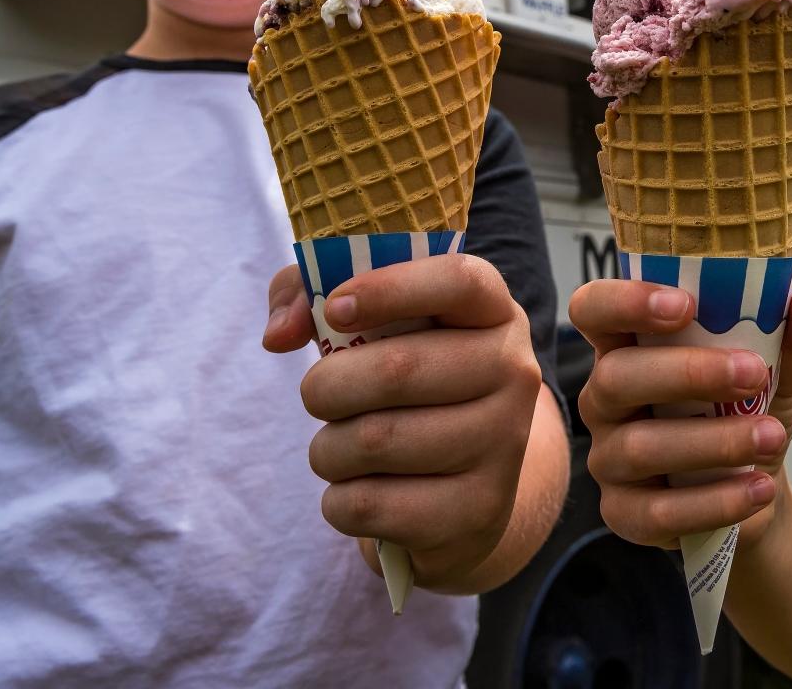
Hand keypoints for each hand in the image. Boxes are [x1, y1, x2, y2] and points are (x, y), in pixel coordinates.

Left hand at [264, 257, 543, 586]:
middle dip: (326, 386)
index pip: (459, 280)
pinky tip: (362, 492)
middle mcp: (514, 373)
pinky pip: (370, 505)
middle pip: (397, 369)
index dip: (389, 289)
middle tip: (317, 396)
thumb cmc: (408, 387)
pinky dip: (340, 502)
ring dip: (327, 449)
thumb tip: (277, 336)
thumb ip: (309, 298)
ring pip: (374, 441)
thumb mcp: (371, 326)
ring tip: (339, 448)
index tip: (334, 309)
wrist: (465, 488)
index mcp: (494, 312)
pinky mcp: (477, 511)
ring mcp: (503, 446)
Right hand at [570, 277, 791, 550]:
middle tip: (753, 374)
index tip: (685, 304)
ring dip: (712, 441)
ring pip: (639, 447)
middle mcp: (606, 399)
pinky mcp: (624, 514)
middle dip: (687, 373)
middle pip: (616, 377)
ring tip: (772, 438)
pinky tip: (758, 489)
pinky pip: (656, 511)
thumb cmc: (745, 409)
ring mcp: (608, 458)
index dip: (624, 301)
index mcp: (629, 346)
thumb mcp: (775, 368)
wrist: (756, 488)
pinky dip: (713, 501)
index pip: (593, 309)